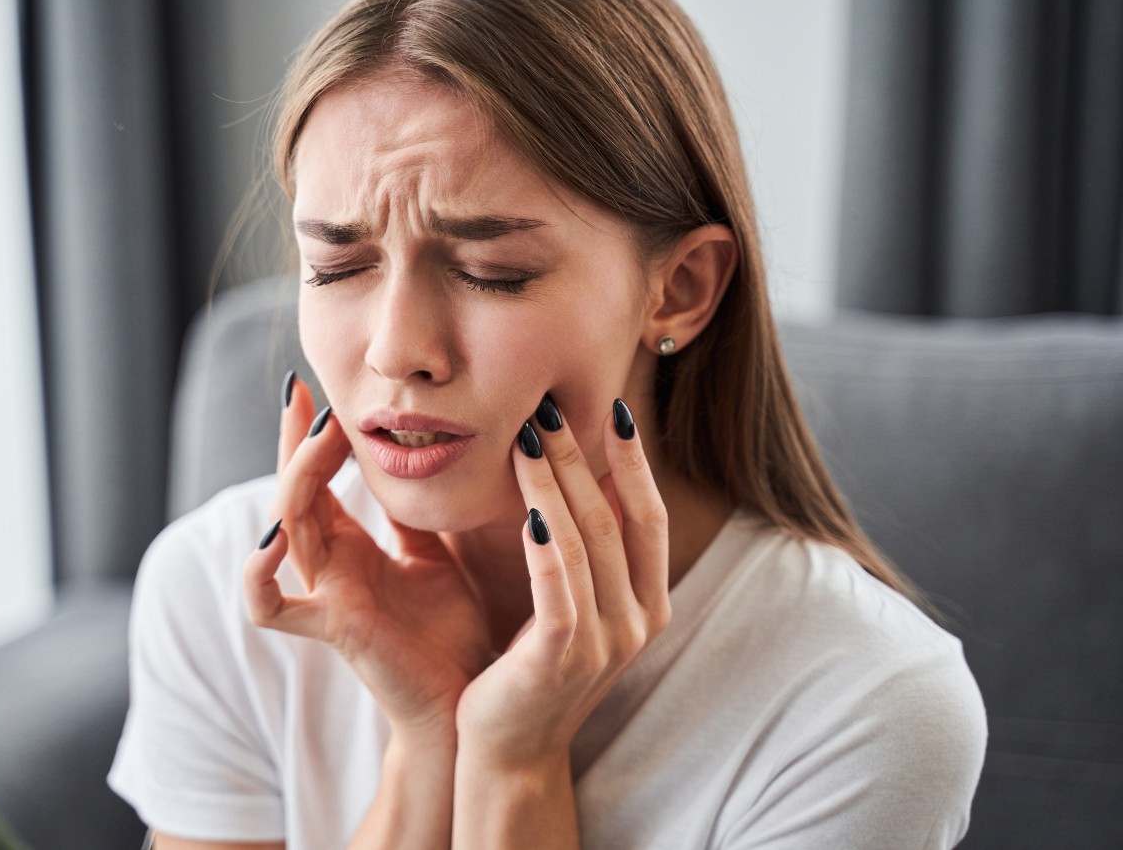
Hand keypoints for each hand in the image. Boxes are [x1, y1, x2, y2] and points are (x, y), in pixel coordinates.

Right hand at [243, 377, 492, 736]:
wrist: (465, 702)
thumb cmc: (449, 633)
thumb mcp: (436, 554)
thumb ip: (416, 513)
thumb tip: (426, 452)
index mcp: (352, 548)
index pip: (317, 479)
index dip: (309, 436)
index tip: (312, 387)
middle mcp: (329, 568)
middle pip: (293, 493)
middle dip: (295, 444)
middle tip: (307, 397)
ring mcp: (324, 596)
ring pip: (284, 528)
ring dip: (294, 480)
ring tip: (317, 439)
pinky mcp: (331, 628)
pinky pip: (271, 606)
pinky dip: (259, 574)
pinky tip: (274, 537)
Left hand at [455, 397, 671, 768]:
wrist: (509, 753)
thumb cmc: (533, 670)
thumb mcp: (575, 607)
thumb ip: (586, 554)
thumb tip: (577, 478)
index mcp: (649, 604)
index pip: (650, 518)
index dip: (635, 463)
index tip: (615, 409)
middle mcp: (638, 621)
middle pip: (615, 519)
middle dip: (583, 458)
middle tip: (552, 407)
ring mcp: (605, 643)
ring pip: (585, 542)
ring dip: (555, 484)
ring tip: (528, 437)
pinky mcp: (562, 658)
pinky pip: (558, 586)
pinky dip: (545, 543)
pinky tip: (526, 508)